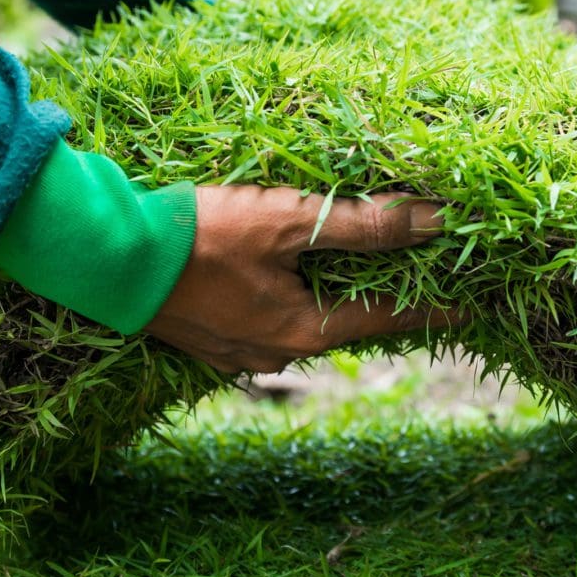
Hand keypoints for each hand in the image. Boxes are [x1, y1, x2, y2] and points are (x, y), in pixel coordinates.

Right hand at [144, 185, 454, 372]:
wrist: (106, 257)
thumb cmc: (199, 237)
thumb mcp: (287, 222)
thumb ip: (363, 225)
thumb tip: (435, 221)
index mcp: (303, 332)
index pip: (389, 319)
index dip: (433, 309)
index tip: (469, 308)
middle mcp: (277, 354)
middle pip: (346, 323)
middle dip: (378, 298)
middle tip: (412, 274)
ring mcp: (241, 354)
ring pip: (305, 323)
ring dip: (328, 297)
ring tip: (347, 269)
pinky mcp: (213, 342)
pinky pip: (269, 324)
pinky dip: (290, 300)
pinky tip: (284, 279)